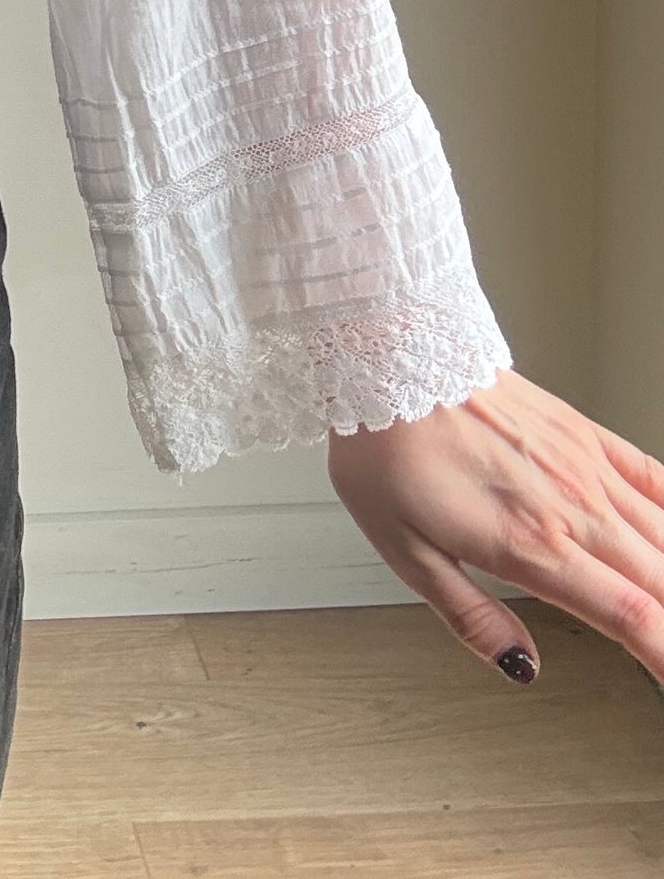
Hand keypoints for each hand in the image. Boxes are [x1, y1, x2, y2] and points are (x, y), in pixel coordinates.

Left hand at [325, 366, 663, 684]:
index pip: (632, 616)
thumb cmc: (388, 450)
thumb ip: (470, 616)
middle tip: (662, 648)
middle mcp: (572, 507)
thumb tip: (520, 666)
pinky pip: (652, 474)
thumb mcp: (405, 551)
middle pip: (660, 581)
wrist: (387, 356)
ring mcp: (583, 466)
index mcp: (531, 545)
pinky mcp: (581, 432)